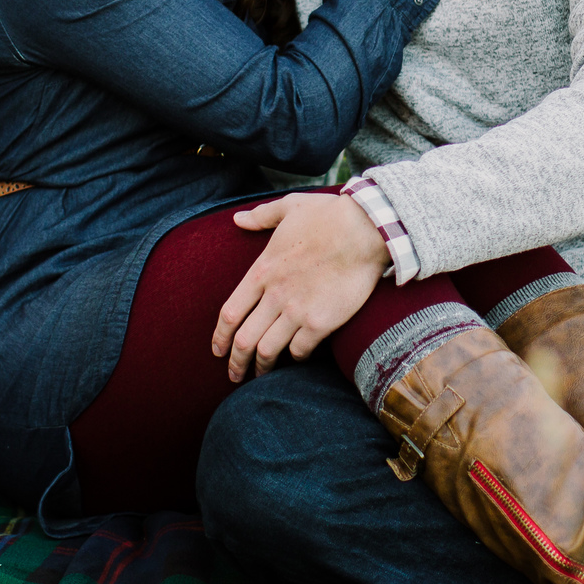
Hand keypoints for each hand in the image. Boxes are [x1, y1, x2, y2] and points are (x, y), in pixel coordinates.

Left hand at [210, 193, 388, 380]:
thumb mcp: (289, 207)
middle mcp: (274, 294)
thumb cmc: (330, 216)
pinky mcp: (321, 322)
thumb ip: (261, 216)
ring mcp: (297, 310)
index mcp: (262, 270)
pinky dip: (295, 357)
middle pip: (243, 340)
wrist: (366, 229)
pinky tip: (296, 357)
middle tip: (235, 375)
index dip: (220, 337)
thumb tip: (238, 219)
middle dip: (236, 363)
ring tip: (262, 375)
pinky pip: (300, 350)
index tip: (217, 351)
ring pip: (268, 350)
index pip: (229, 313)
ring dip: (262, 367)